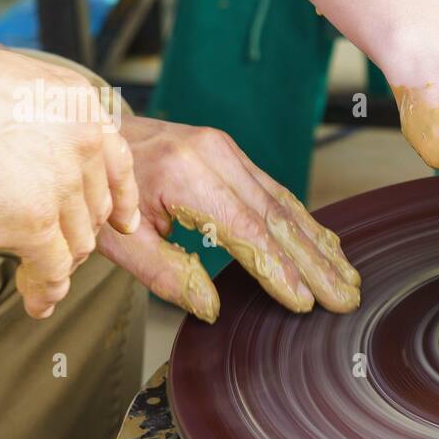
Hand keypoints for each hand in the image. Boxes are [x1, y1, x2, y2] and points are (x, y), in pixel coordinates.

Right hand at [0, 31, 138, 317]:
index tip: (122, 222)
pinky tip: (38, 301)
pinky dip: (47, 288)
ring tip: (41, 279)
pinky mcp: (35, 222)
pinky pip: (54, 268)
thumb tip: (39, 152)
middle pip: (96, 207)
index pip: (119, 163)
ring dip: (62, 263)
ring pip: (79, 241)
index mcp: (81, 105)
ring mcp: (62, 183)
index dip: (120, 198)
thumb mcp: (15, 84)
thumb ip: (45, 120)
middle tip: (57, 249)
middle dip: (78, 232)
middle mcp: (84, 143)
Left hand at [96, 117, 358, 321]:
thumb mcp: (118, 239)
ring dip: (320, 246)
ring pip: (285, 204)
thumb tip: (210, 308)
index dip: (279, 270)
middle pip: (277, 218)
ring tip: (348, 279)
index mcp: (184, 174)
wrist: (89, 131)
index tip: (304, 302)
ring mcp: (227, 151)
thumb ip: (165, 273)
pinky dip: (305, 224)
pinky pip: (276, 192)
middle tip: (344, 300)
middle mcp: (213, 155)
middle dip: (315, 264)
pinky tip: (328, 247)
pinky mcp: (232, 154)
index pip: (245, 231)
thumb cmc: (101, 190)